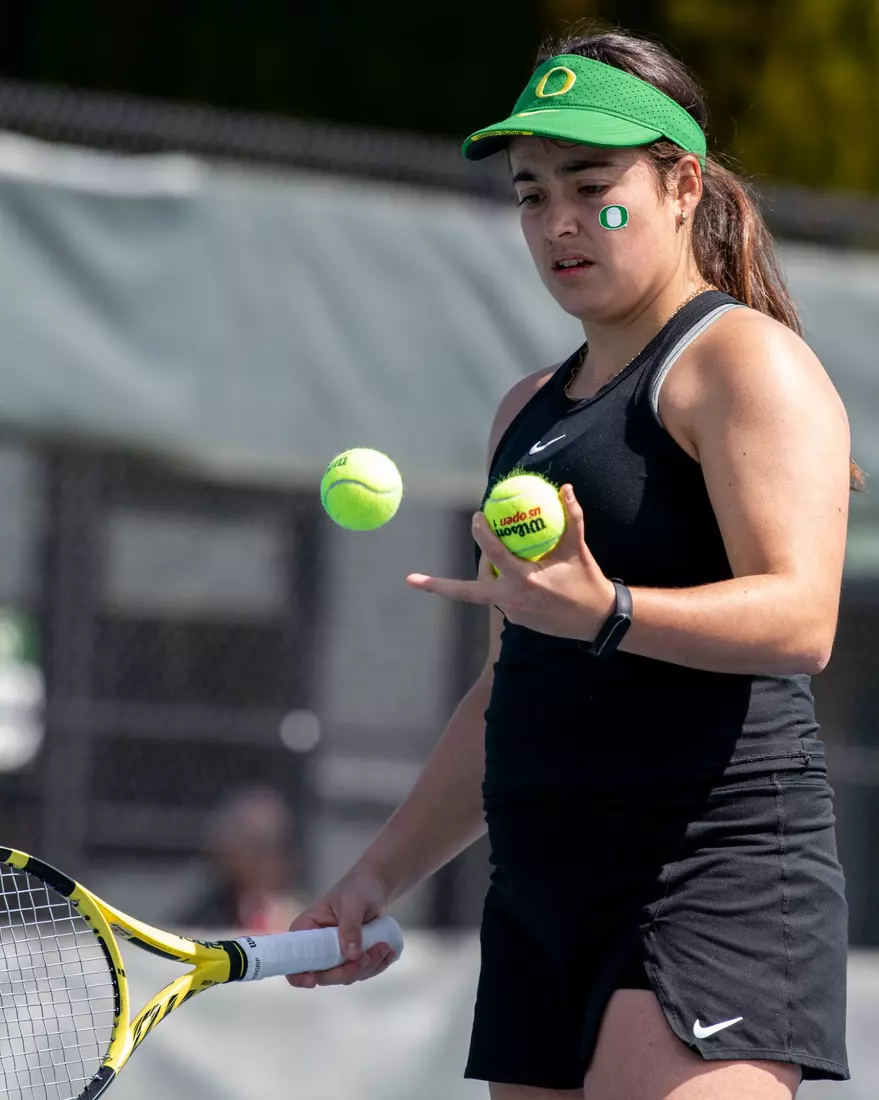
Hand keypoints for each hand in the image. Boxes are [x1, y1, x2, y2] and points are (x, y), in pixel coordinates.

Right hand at [285, 865, 396, 988]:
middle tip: (367, 957)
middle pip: (323, 975)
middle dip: (347, 971)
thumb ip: (350, 927)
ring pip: (345, 976)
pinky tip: (387, 952)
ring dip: (367, 967)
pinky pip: (361, 972)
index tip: (313, 981)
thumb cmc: (358, 888)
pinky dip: (376, 966)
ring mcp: (334, 955)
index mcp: (307, 928)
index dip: (299, 974)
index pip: (293, 957)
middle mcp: (316, 946)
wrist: (375, 887)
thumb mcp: (353, 903)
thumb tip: (351, 955)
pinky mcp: (351, 958)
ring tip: (384, 947)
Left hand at [407, 485, 615, 640]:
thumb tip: (565, 488)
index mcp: (524, 580)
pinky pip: (501, 598)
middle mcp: (512, 600)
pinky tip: (514, 570)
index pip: (493, 553)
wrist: (596, 620)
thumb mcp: (578, 548)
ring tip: (495, 552)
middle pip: (468, 590)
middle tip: (419, 575)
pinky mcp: (516, 621)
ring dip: (487, 572)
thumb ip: (572, 517)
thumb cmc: (587, 581)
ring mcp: (512, 613)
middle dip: (439, 587)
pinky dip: (502, 583)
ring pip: (487, 589)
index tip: (476, 518)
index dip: (481, 532)